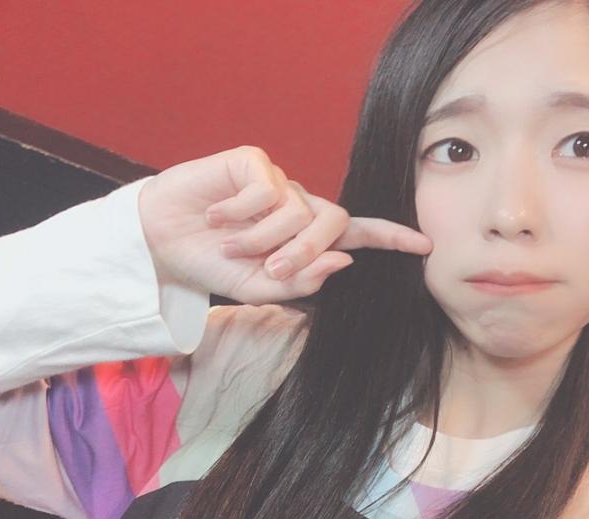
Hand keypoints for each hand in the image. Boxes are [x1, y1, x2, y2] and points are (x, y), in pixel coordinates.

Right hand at [138, 145, 432, 305]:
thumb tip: (345, 259)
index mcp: (305, 238)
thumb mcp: (258, 287)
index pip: (356, 233)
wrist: (163, 241)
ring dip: (263, 237)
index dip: (391, 237)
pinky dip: (241, 211)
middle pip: (333, 222)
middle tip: (271, 267)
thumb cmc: (212, 263)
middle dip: (306, 251)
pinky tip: (217, 215)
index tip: (425, 244)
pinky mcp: (252, 162)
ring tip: (230, 244)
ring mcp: (277, 181)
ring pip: (298, 210)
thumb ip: (301, 281)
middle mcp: (298, 206)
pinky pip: (266, 189)